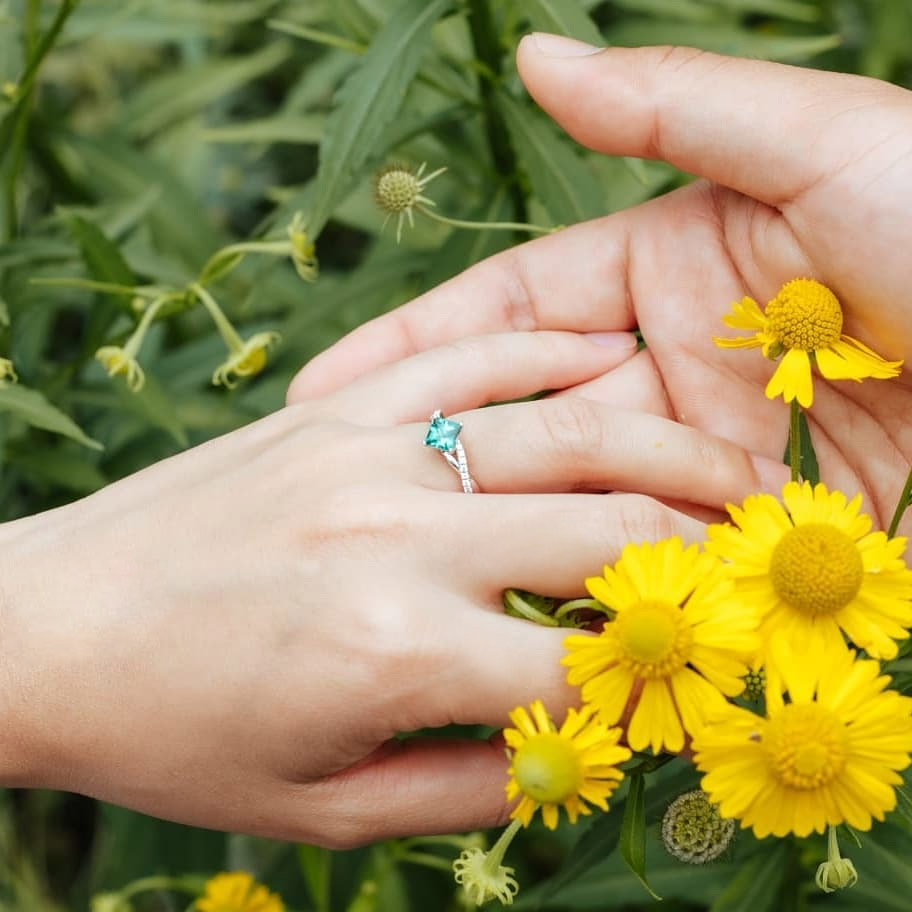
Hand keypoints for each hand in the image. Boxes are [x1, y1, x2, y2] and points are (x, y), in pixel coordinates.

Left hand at [0, 331, 786, 846]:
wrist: (46, 629)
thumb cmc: (175, 738)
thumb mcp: (323, 810)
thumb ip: (469, 786)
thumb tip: (575, 750)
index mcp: (397, 653)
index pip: (583, 666)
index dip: (652, 686)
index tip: (685, 687)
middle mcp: (396, 536)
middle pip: (603, 533)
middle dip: (696, 556)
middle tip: (747, 563)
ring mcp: (367, 454)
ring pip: (558, 430)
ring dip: (664, 449)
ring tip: (730, 463)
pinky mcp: (335, 410)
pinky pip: (462, 358)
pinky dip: (548, 351)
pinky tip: (610, 349)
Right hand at [288, 38, 911, 534]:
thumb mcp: (815, 144)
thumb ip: (669, 109)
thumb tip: (535, 55)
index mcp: (665, 279)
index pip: (511, 324)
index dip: (416, 357)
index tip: (326, 397)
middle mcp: (674, 375)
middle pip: (532, 428)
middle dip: (443, 463)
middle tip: (334, 502)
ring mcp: (711, 468)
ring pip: (585, 509)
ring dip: (513, 539)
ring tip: (396, 571)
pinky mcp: (761, 546)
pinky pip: (660, 572)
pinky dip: (600, 594)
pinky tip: (520, 622)